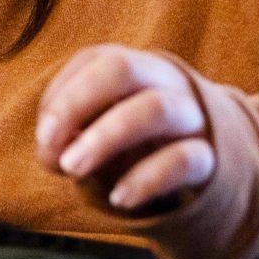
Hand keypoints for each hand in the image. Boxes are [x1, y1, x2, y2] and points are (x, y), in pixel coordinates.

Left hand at [35, 45, 215, 211]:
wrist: (212, 167)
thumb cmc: (143, 143)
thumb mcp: (105, 131)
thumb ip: (73, 135)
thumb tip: (52, 151)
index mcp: (136, 68)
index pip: (96, 60)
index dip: (63, 95)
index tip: (46, 138)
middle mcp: (165, 82)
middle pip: (122, 68)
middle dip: (79, 102)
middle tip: (53, 147)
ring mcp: (191, 117)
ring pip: (155, 108)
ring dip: (106, 136)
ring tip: (74, 169)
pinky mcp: (210, 159)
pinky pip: (183, 159)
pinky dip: (146, 178)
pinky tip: (120, 199)